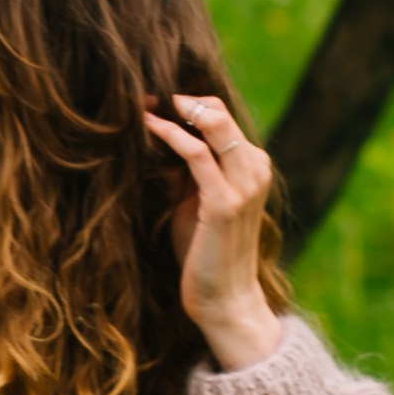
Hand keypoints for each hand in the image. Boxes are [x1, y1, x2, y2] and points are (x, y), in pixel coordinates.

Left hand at [141, 93, 283, 370]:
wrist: (224, 298)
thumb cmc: (205, 253)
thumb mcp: (193, 203)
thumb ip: (184, 173)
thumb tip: (157, 142)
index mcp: (252, 165)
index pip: (222, 116)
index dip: (187, 103)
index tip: (150, 99)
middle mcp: (255, 168)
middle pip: (218, 111)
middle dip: (179, 99)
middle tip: (139, 96)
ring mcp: (244, 184)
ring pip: (212, 125)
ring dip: (172, 112)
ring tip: (138, 107)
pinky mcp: (224, 203)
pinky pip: (196, 155)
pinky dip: (170, 136)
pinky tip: (147, 127)